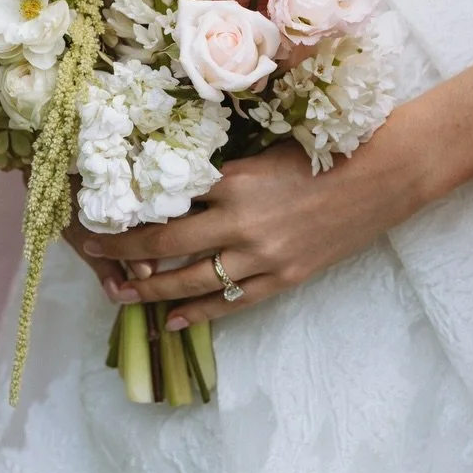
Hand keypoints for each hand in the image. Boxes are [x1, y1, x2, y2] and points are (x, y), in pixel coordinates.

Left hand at [69, 128, 433, 329]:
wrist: (385, 176)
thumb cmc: (327, 150)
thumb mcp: (265, 150)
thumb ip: (224, 170)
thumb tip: (175, 184)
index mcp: (233, 180)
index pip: (163, 200)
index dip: (125, 208)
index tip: (95, 210)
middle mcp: (240, 223)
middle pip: (163, 245)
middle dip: (119, 251)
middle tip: (88, 253)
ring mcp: (262, 257)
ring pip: (190, 281)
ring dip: (149, 291)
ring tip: (119, 294)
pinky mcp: (284, 280)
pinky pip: (231, 304)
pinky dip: (198, 314)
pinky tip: (171, 322)